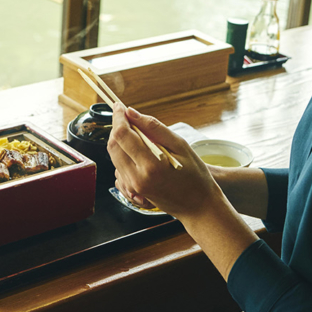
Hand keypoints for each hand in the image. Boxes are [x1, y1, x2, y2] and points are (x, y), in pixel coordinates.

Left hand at [108, 105, 221, 220]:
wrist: (198, 206)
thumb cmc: (195, 175)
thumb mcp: (180, 145)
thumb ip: (154, 127)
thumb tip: (131, 112)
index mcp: (151, 165)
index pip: (122, 135)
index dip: (118, 117)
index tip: (119, 106)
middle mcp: (137, 178)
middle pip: (113, 145)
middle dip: (117, 128)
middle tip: (128, 118)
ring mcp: (132, 187)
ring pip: (113, 156)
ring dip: (120, 141)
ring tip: (138, 136)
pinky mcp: (131, 191)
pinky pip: (119, 168)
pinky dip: (124, 155)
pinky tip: (139, 154)